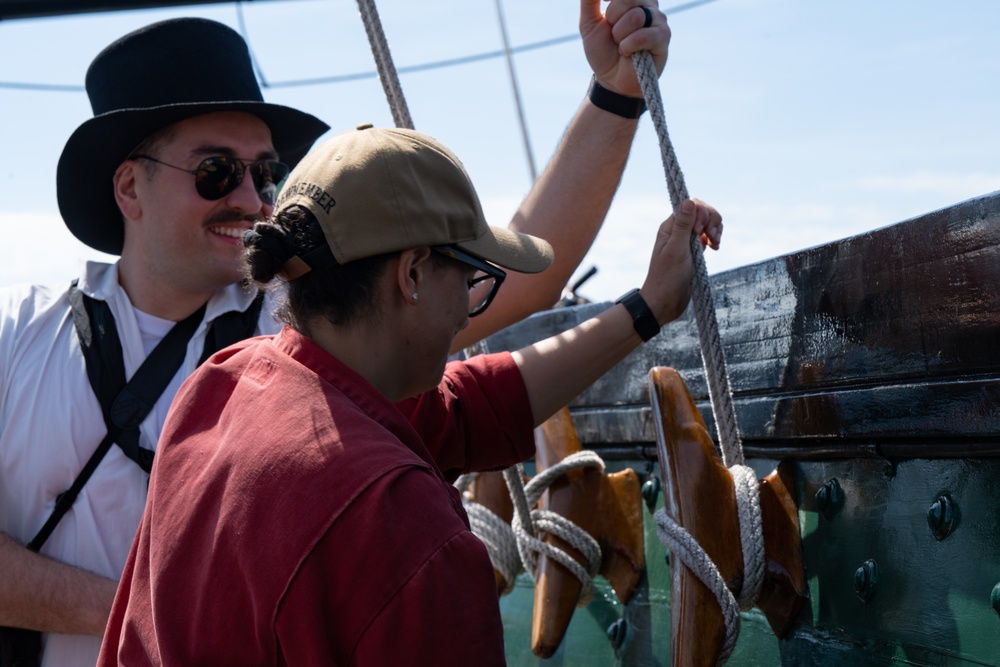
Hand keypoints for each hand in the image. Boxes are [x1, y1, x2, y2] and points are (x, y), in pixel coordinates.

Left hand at [580, 0, 669, 96]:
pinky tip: (627, 53)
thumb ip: (590, 1)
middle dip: (613, 17)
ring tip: (620, 45)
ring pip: (636, 16)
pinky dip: (628, 46)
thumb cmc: (603, 51)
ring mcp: (658, 20)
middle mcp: (648, 5)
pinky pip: (643, 35)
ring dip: (620, 35)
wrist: (611, 80)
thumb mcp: (589, 23)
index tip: (602, 2)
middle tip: (613, 33)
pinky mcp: (663, 37)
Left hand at [640, 198, 722, 323]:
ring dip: (715, 229)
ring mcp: (687, 241)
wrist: (665, 302)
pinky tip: (715, 247)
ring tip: (715, 244)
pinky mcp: (694, 251)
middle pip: (701, 212)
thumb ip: (683, 226)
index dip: (701, 213)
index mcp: (670, 227)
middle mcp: (678, 231)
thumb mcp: (676, 250)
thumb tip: (688, 201)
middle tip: (711, 237)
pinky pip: (707, 236)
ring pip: (706, 223)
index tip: (700, 231)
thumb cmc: (667, 277)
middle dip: (711, 220)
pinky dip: (714, 238)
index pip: (690, 205)